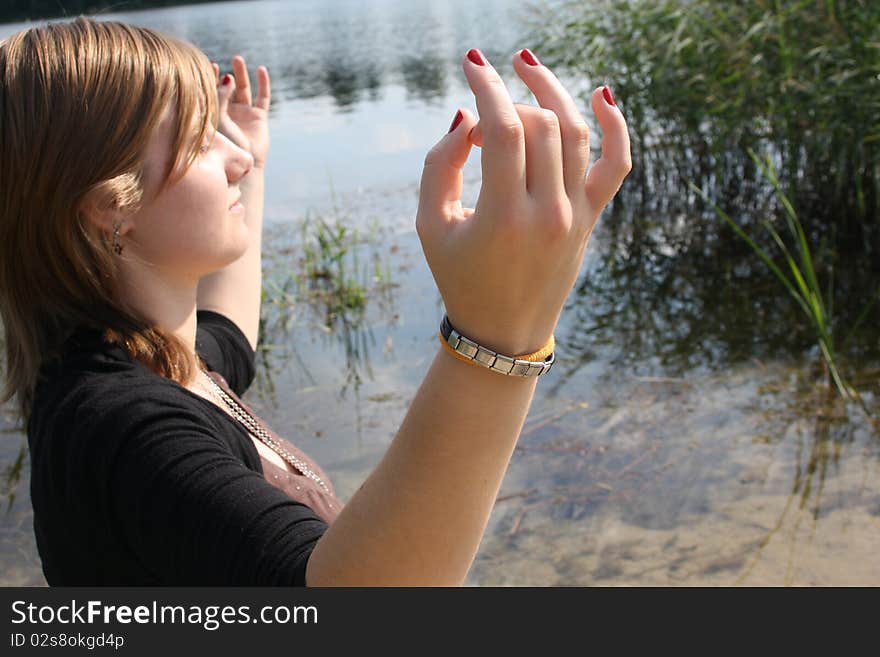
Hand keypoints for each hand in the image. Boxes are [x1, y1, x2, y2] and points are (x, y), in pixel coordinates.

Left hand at [211, 56, 270, 167]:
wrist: (245, 162)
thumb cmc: (227, 144)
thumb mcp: (219, 117)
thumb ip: (221, 96)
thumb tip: (227, 77)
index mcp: (215, 113)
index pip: (211, 90)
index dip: (209, 76)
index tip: (207, 64)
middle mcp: (230, 112)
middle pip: (226, 87)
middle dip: (222, 74)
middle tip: (216, 61)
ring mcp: (245, 113)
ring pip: (243, 88)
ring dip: (241, 73)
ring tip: (237, 59)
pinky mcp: (260, 116)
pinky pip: (263, 96)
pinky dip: (263, 83)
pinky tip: (261, 70)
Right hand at [416, 48, 630, 356]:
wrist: (503, 332)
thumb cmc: (459, 276)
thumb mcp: (430, 226)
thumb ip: (439, 165)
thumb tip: (467, 117)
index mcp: (504, 217)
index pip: (505, 130)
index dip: (488, 88)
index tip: (472, 63)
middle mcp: (548, 213)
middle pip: (541, 125)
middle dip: (510, 99)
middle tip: (485, 110)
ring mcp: (576, 215)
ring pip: (576, 132)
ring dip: (553, 93)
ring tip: (528, 69)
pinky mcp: (590, 218)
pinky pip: (616, 164)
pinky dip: (616, 127)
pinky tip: (601, 94)